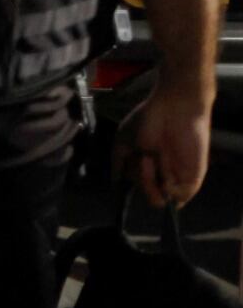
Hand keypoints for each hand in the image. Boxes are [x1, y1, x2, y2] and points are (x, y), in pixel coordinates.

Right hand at [116, 79, 212, 207]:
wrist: (175, 108)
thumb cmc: (148, 119)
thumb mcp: (122, 139)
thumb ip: (118, 161)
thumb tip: (114, 182)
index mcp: (147, 165)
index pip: (137, 186)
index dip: (130, 186)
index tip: (124, 182)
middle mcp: (162, 173)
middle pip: (148, 195)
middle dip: (140, 182)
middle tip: (140, 161)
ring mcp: (177, 177)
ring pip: (162, 199)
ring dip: (151, 185)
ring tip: (148, 160)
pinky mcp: (193, 179)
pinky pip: (179, 196)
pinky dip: (169, 188)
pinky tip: (164, 168)